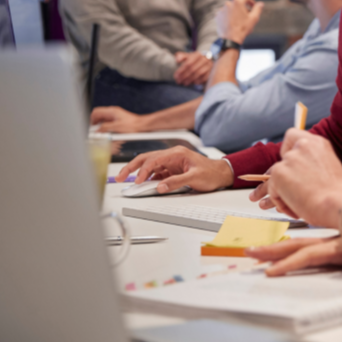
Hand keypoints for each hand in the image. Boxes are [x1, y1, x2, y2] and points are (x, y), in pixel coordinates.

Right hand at [90, 106, 145, 132]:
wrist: (142, 126)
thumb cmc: (133, 125)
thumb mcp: (117, 127)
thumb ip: (105, 127)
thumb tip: (98, 130)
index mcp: (111, 111)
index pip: (96, 112)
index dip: (92, 120)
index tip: (92, 127)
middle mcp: (113, 113)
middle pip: (99, 117)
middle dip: (96, 125)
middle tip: (96, 132)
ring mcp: (115, 117)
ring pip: (103, 122)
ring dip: (102, 128)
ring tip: (103, 135)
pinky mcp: (118, 121)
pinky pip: (109, 125)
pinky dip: (107, 130)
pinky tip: (109, 134)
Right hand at [116, 148, 233, 192]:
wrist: (222, 173)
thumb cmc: (212, 173)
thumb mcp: (194, 178)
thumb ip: (176, 182)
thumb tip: (160, 187)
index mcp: (176, 154)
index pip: (153, 160)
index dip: (143, 170)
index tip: (137, 181)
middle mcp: (172, 156)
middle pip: (146, 159)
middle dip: (132, 167)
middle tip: (120, 177)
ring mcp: (171, 163)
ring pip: (150, 166)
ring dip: (138, 174)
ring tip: (127, 182)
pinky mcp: (172, 170)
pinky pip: (157, 173)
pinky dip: (148, 179)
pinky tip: (143, 185)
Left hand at [174, 51, 211, 85]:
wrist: (205, 61)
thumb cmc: (193, 60)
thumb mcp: (187, 56)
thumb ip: (180, 56)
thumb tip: (177, 60)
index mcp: (197, 54)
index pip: (188, 63)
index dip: (181, 70)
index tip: (176, 76)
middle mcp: (205, 59)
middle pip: (193, 69)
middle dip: (185, 76)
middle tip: (179, 81)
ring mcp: (209, 65)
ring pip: (199, 73)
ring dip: (190, 79)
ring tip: (184, 83)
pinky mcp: (212, 71)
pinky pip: (205, 77)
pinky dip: (198, 81)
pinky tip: (193, 83)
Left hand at [215, 0, 263, 44]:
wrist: (230, 39)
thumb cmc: (243, 29)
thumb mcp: (254, 18)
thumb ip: (258, 9)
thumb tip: (260, 4)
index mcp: (237, 2)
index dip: (251, 2)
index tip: (253, 6)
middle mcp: (228, 4)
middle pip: (238, 3)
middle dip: (243, 8)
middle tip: (248, 16)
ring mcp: (222, 10)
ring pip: (231, 9)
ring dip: (236, 13)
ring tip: (240, 22)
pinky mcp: (218, 16)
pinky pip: (225, 14)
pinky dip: (229, 17)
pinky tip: (233, 23)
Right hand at [245, 237, 341, 277]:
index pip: (311, 254)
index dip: (289, 263)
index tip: (270, 272)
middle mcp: (340, 240)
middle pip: (300, 245)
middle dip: (274, 251)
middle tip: (251, 253)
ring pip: (306, 242)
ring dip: (282, 247)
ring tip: (261, 249)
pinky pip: (318, 245)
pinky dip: (299, 248)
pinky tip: (291, 249)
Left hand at [247, 129, 341, 228]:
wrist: (339, 204)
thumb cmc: (338, 195)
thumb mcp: (328, 171)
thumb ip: (311, 168)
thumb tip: (294, 179)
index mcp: (318, 143)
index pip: (292, 135)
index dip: (287, 150)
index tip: (287, 161)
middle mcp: (303, 146)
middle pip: (281, 160)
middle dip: (276, 176)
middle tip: (272, 188)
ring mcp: (290, 159)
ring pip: (274, 177)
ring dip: (270, 191)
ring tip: (261, 202)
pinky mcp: (279, 173)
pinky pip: (273, 190)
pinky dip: (280, 202)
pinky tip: (292, 210)